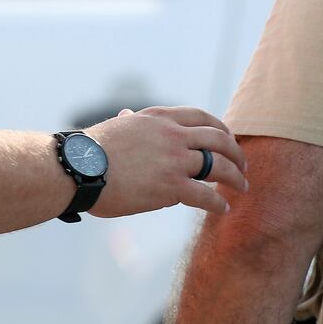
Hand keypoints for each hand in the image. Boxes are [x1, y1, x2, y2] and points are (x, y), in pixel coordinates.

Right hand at [86, 107, 248, 217]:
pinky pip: (205, 195)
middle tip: (242, 165)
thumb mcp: (116, 127)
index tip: (228, 139)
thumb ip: (129, 122)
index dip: (220, 128)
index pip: (200, 117)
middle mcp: (172, 135)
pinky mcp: (171, 187)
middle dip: (235, 152)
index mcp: (159, 118)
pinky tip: (223, 209)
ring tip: (242, 187)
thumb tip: (126, 114)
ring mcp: (174, 160)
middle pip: (217, 139)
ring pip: (218, 166)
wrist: (79, 170)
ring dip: (235, 177)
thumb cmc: (90, 152)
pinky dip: (218, 203)